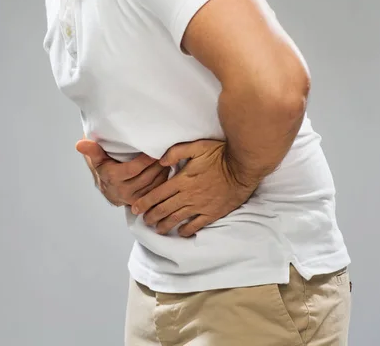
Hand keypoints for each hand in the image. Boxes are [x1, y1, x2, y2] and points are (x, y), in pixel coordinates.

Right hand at [76, 139, 170, 206]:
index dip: (145, 160)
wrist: (107, 188)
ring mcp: (133, 198)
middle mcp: (123, 191)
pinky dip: (164, 181)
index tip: (156, 150)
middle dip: (158, 164)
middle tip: (168, 152)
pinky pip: (156, 191)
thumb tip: (79, 144)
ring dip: (164, 171)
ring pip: (154, 184)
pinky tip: (169, 170)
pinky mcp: (142, 202)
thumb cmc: (105, 168)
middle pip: (146, 176)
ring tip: (171, 159)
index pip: (133, 169)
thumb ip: (92, 150)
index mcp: (113, 178)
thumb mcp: (98, 158)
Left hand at [131, 140, 256, 236]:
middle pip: (164, 209)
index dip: (145, 202)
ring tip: (157, 229)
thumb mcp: (197, 147)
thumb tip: (160, 161)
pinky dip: (186, 230)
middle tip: (144, 221)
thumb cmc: (220, 154)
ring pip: (177, 219)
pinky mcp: (212, 213)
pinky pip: (196, 225)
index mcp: (182, 180)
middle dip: (151, 216)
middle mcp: (188, 196)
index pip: (158, 194)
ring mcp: (200, 206)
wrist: (243, 168)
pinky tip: (180, 232)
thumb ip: (176, 152)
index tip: (135, 208)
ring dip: (165, 225)